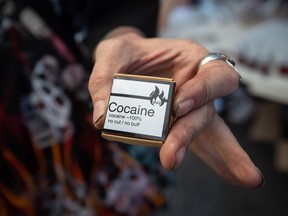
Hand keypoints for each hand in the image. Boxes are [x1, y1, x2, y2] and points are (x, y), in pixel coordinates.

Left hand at [88, 32, 263, 187]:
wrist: (124, 62)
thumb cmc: (126, 52)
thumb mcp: (113, 53)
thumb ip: (104, 78)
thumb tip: (103, 118)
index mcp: (191, 60)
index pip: (215, 75)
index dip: (203, 91)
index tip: (178, 105)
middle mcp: (197, 86)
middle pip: (207, 111)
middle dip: (189, 133)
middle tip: (170, 157)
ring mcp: (191, 109)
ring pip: (209, 132)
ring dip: (214, 156)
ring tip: (222, 175)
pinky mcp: (179, 125)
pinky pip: (200, 144)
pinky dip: (215, 161)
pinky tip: (233, 179)